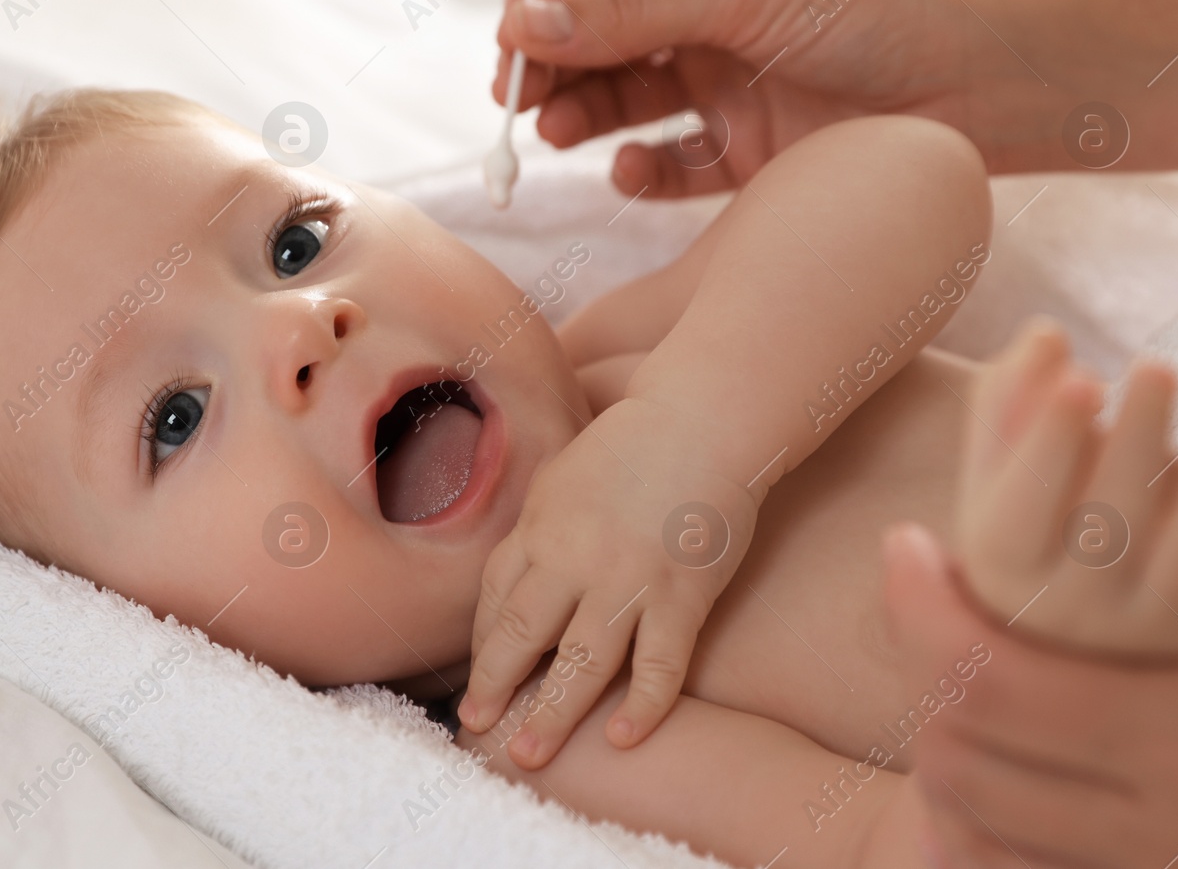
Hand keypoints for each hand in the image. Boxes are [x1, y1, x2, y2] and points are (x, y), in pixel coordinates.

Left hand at [457, 395, 755, 768]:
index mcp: (540, 528)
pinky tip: (624, 738)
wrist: (702, 420)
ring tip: (530, 755)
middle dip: (494, 690)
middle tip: (475, 731)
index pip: (495, 601)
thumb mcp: (560, 477)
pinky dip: (643, 705)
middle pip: (521, 637)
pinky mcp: (682, 594)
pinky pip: (660, 664)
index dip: (482, 649)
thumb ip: (535, 529)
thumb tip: (512, 577)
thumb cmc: (630, 447)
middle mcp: (574, 558)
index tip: (477, 683)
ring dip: (552, 714)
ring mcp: (629, 579)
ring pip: (581, 662)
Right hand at [491, 0, 1011, 195]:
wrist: (979, 91)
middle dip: (547, 62)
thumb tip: (520, 25)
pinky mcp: (740, 149)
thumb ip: (631, 12)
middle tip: (515, 98)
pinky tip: (632, 171)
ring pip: (618, 97)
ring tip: (558, 131)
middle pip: (590, 31)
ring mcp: (718, 79)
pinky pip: (666, 163)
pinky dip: (639, 171)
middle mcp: (701, 7)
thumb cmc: (877, 9)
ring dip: (579, 114)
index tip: (510, 38)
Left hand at [884, 522, 1177, 868]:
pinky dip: (959, 809)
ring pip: (960, 811)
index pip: (986, 672)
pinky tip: (971, 741)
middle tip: (918, 598)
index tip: (904, 542)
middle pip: (954, 747)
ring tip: (944, 661)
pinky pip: (986, 865)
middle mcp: (1169, 828)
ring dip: (936, 731)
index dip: (917, 605)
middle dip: (918, 666)